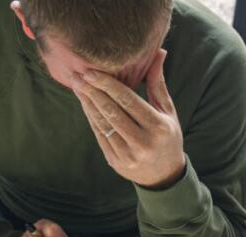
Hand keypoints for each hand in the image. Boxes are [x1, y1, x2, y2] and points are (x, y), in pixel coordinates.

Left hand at [73, 49, 185, 189]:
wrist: (164, 175)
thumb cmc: (167, 136)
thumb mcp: (168, 111)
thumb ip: (158, 84)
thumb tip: (158, 52)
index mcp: (158, 127)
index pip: (128, 101)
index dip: (108, 85)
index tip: (92, 71)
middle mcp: (143, 143)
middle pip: (112, 112)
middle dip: (93, 91)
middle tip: (77, 75)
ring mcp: (127, 155)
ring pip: (102, 124)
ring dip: (87, 103)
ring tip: (77, 86)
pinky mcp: (116, 162)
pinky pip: (99, 136)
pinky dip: (91, 118)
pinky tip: (84, 103)